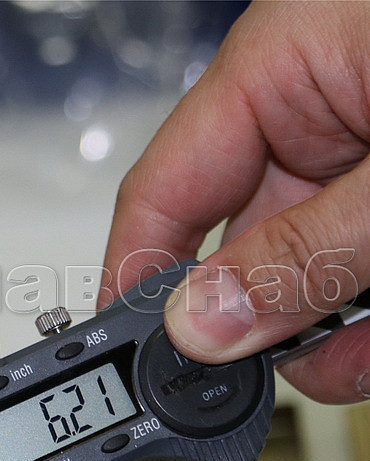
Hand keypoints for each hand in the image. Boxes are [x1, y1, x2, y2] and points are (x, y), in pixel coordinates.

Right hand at [100, 1, 369, 403]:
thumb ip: (305, 248)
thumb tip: (202, 322)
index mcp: (274, 71)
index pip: (162, 192)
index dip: (133, 279)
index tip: (122, 356)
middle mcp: (308, 112)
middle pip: (237, 244)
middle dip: (253, 324)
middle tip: (258, 382)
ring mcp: (357, 149)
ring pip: (306, 265)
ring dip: (324, 330)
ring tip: (354, 360)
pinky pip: (355, 259)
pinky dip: (366, 314)